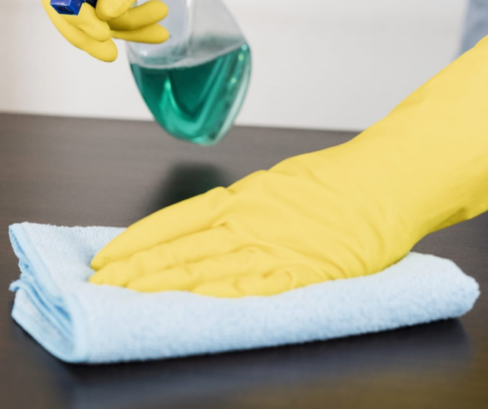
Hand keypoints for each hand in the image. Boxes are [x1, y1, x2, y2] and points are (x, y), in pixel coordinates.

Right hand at [41, 0, 281, 60]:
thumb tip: (106, 16)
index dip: (73, 13)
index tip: (103, 34)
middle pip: (62, 0)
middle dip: (88, 32)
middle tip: (111, 55)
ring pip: (87, 6)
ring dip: (121, 26)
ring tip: (161, 26)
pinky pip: (104, 2)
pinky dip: (127, 19)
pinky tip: (155, 25)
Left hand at [90, 33, 487, 295]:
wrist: (387, 181)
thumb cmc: (335, 181)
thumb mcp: (277, 184)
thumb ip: (241, 208)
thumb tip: (205, 228)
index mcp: (241, 197)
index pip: (175, 221)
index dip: (138, 242)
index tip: (107, 257)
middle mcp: (248, 220)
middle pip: (180, 248)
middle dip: (137, 268)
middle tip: (100, 283)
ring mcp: (272, 245)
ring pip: (205, 269)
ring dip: (162, 285)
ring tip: (126, 297)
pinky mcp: (301, 270)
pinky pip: (251, 287)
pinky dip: (216, 297)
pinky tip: (188, 306)